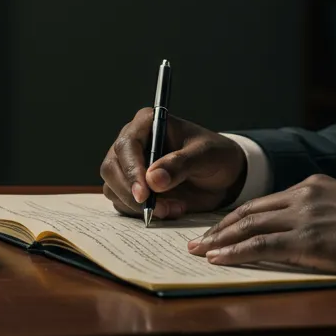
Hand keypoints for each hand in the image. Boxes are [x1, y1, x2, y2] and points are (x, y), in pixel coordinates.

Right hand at [100, 109, 246, 219]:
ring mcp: (130, 165)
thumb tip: (153, 179)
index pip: (127, 145)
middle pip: (112, 168)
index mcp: (148, 123)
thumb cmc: (216, 155)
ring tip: (173, 208)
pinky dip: (142, 212)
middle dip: (132, 193)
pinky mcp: (132, 187)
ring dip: (139, 206)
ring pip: (114, 188)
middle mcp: (133, 142)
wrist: (224, 176)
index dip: (132, 170)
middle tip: (157, 209)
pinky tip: (170, 210)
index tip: (144, 194)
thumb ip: (181, 164)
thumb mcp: (205, 156)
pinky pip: (123, 203)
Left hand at [187, 174, 335, 278]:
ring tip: (198, 251)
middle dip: (220, 227)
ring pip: (250, 225)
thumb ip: (321, 208)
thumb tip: (301, 227)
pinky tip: (218, 259)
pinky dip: (235, 252)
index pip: (265, 201)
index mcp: (313, 184)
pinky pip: (261, 245)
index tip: (218, 228)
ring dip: (220, 240)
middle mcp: (304, 194)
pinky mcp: (307, 239)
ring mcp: (304, 215)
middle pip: (251, 210)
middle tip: (196, 240)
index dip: (238, 216)